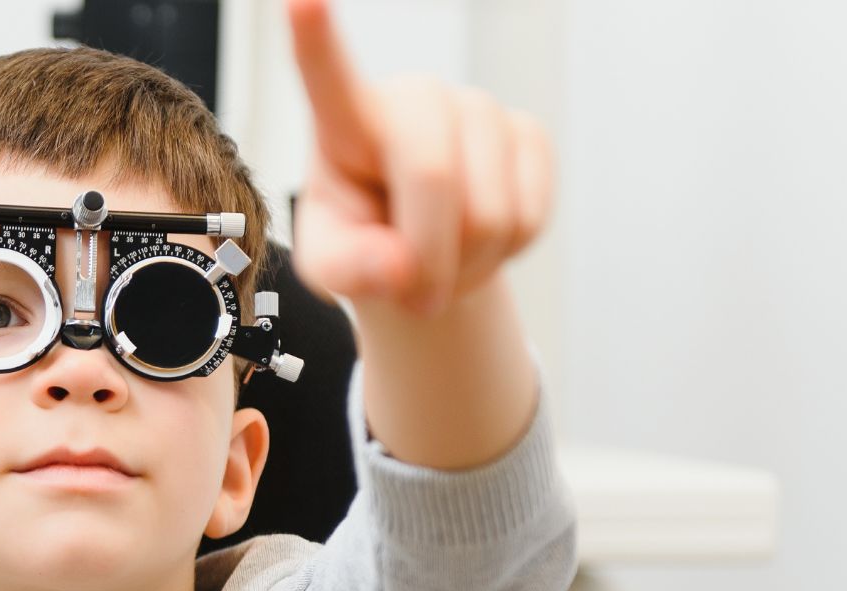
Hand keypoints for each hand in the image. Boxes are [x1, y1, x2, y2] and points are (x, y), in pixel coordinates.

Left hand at [285, 0, 554, 318]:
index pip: (328, 77)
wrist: (421, 254)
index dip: (316, 38)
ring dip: (467, 262)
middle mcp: (414, 99)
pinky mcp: (529, 134)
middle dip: (429, 258)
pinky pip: (530, 216)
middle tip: (414, 295)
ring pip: (491, 211)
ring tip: (442, 259)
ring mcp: (476, 109)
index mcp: (346, 122)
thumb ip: (348, 271)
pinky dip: (505, 254)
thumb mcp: (331, 269)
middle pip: (434, 177)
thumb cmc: (361, 245)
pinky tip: (477, 242)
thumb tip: (399, 267)